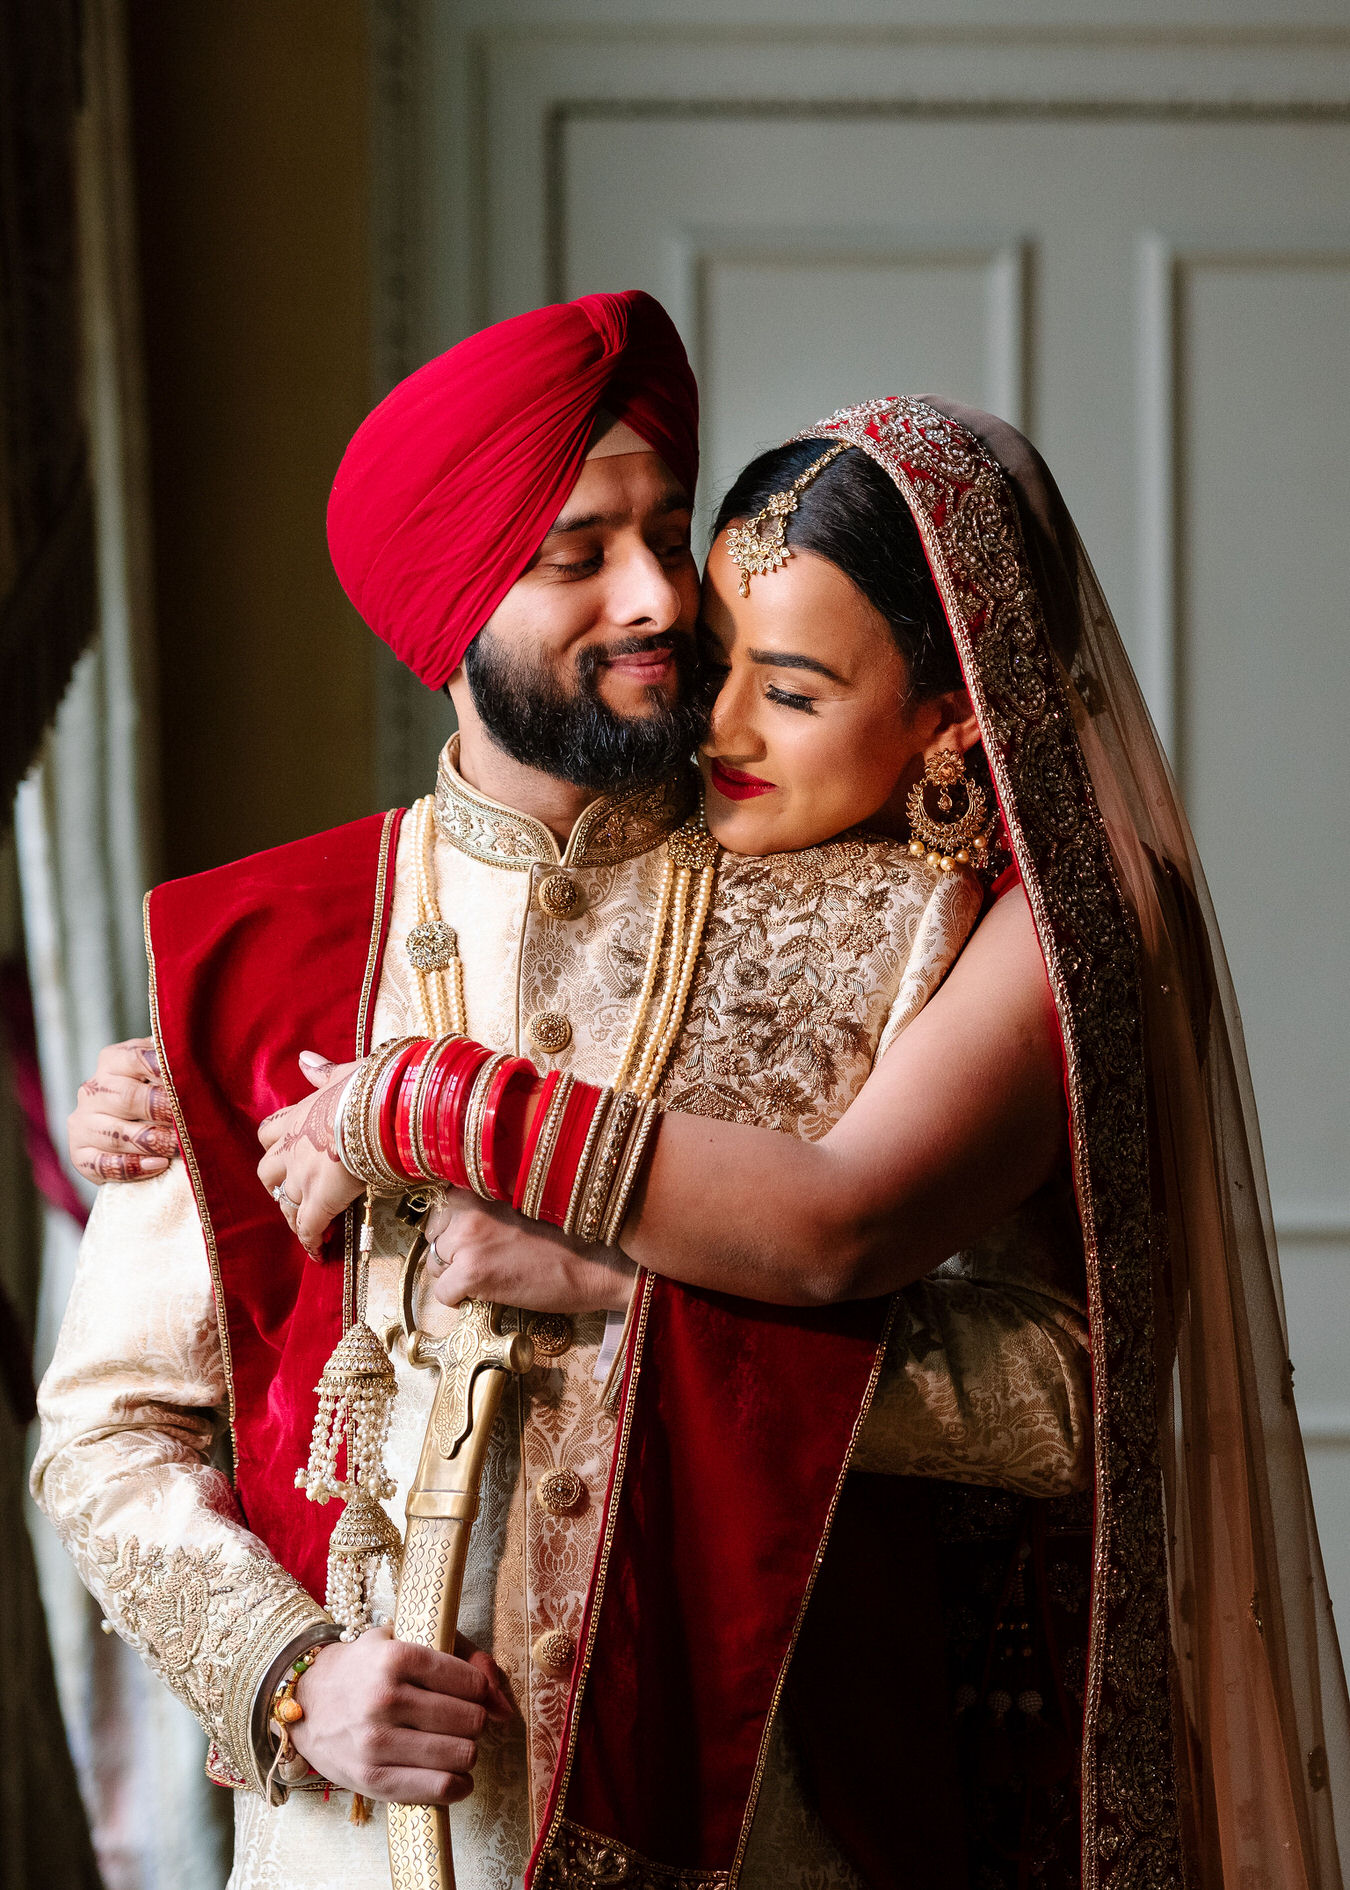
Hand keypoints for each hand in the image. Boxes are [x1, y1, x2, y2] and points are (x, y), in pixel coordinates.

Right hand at [68, 1038, 177, 1182]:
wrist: (136, 1130)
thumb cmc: (159, 1094)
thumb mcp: (165, 1071)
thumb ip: (176, 1063)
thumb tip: (195, 1062)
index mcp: (113, 1061)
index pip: (135, 1058)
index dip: (163, 1069)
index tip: (189, 1080)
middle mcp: (93, 1090)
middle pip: (127, 1098)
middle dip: (162, 1110)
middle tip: (190, 1121)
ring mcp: (83, 1123)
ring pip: (115, 1134)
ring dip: (153, 1142)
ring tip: (181, 1148)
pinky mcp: (80, 1155)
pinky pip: (103, 1164)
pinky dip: (132, 1167)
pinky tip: (158, 1165)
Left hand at [256, 1051, 362, 1253]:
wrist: (381, 1107)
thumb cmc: (371, 1087)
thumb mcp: (346, 1073)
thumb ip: (324, 1071)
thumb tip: (305, 1058)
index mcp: (300, 1115)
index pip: (271, 1133)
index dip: (277, 1145)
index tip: (289, 1154)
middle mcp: (293, 1148)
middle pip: (268, 1172)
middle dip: (279, 1184)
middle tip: (298, 1192)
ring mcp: (303, 1176)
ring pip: (285, 1204)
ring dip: (294, 1215)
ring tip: (308, 1228)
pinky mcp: (320, 1201)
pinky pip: (309, 1228)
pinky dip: (311, 1242)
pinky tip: (318, 1253)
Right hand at [291, 1625, 511, 1803]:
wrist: (306, 1701)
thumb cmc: (365, 1668)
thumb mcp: (406, 1641)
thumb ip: (462, 1658)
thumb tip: (505, 1708)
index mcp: (397, 1657)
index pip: (470, 1683)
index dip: (480, 1691)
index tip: (471, 1695)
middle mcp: (386, 1698)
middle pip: (470, 1720)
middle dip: (473, 1722)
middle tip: (458, 1721)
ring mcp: (377, 1741)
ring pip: (461, 1754)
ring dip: (466, 1752)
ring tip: (452, 1745)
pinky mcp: (372, 1779)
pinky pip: (438, 1787)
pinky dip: (457, 1785)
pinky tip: (452, 1776)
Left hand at [425, 1192, 635, 1314]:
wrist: (595, 1264)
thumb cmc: (566, 1236)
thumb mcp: (522, 1202)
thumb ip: (487, 1205)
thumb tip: (456, 1223)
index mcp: (480, 1186)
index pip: (441, 1205)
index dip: (454, 1225)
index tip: (472, 1237)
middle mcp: (468, 1207)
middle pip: (434, 1235)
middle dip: (451, 1250)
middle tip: (485, 1259)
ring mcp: (467, 1240)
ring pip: (434, 1264)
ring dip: (455, 1274)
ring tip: (492, 1274)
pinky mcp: (471, 1273)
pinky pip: (442, 1294)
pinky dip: (459, 1299)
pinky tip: (488, 1293)